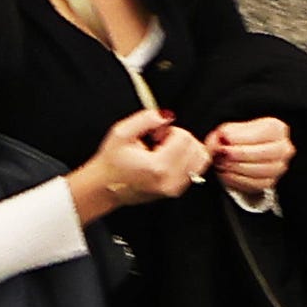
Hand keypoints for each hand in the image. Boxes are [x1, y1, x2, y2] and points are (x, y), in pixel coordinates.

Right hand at [73, 111, 209, 220]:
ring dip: (185, 149)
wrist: (105, 187)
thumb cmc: (111, 162)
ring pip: (200, 159)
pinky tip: (168, 158)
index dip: (169, 130)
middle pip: (196, 147)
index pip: (185, 137)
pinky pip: (196, 169)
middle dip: (179, 138)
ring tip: (164, 151)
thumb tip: (166, 116)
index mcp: (158, 167)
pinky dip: (186, 159)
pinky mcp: (176, 191)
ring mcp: (175, 188)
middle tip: (158, 142)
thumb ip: (146, 118)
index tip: (155, 136)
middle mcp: (171, 180)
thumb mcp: (121, 133)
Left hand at [208, 113, 296, 197]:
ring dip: (237, 167)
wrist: (241, 154)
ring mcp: (278, 167)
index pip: (264, 132)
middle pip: (262, 153)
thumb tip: (223, 138)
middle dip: (239, 153)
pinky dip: (237, 179)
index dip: (243, 137)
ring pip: (259, 170)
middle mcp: (282, 148)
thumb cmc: (239, 139)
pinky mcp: (269, 182)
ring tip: (222, 162)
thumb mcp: (231, 129)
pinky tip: (227, 172)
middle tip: (223, 152)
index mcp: (276, 129)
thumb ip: (226, 133)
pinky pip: (254, 184)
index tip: (226, 138)